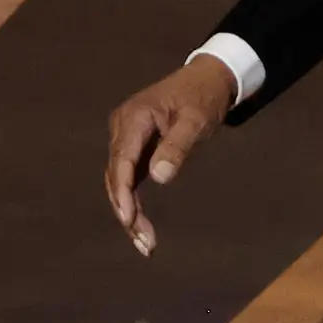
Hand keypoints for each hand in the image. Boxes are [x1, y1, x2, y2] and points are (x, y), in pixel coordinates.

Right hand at [103, 53, 236, 256]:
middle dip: (126, 211)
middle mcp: (122, 128)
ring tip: (145, 243)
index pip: (121, 161)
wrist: (206, 79)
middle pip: (115, 176)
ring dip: (128, 212)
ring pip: (119, 181)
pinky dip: (133, 201)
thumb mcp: (196, 121)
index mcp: (133, 118)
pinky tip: (140, 225)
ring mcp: (126, 138)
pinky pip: (128, 177)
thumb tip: (159, 177)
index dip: (122, 193)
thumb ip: (178, 147)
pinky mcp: (134, 147)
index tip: (128, 219)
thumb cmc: (203, 97)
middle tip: (145, 243)